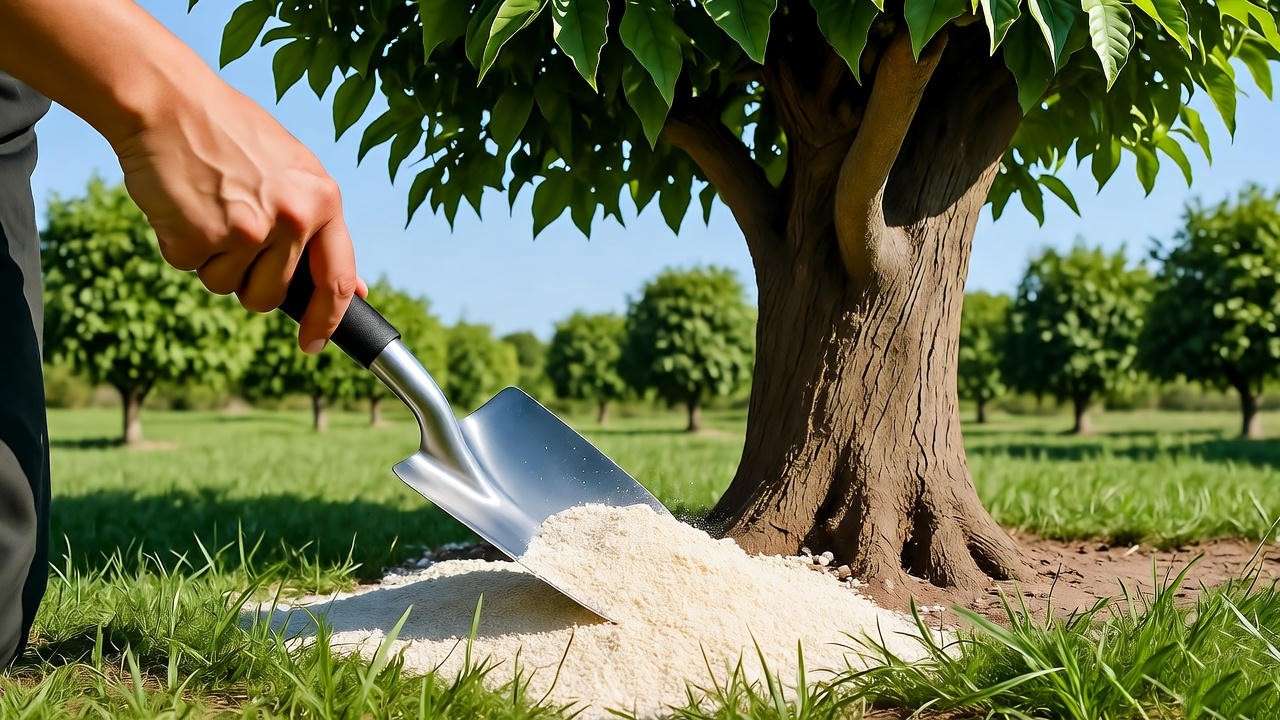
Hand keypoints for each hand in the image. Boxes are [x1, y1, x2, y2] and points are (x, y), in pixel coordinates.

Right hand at [111, 81, 366, 352]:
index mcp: (323, 200)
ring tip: (208, 206)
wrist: (167, 100)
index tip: (315, 343)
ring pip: (228, 287)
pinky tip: (183, 203)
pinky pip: (189, 267)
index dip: (328, 320)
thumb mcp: (294, 172)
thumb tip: (352, 289)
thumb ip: (320, 229)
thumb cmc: (230, 134)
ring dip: (213, 260)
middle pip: (270, 295)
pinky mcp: (199, 239)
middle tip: (230, 228)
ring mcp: (246, 232)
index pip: (336, 280)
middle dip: (248, 278)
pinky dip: (180, 244)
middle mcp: (292, 219)